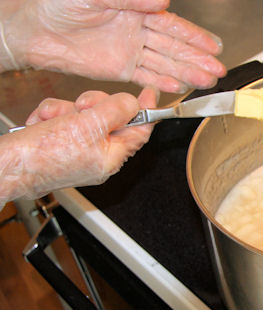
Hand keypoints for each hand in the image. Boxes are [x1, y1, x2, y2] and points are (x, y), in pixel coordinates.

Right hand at [0, 87, 156, 205]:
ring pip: (83, 113)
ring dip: (65, 110)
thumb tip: (134, 104)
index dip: (147, 110)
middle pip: (110, 117)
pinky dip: (50, 115)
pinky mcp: (57, 142)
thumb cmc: (44, 156)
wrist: (6, 166)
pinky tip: (41, 123)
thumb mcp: (88, 127)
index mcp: (112, 157)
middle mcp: (97, 155)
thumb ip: (115, 112)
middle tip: (81, 107)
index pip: (140, 131)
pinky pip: (62, 117)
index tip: (150, 92)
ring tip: (53, 120)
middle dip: (94, 105)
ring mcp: (77, 149)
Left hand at [2, 0, 225, 92]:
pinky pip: (147, 76)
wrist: (38, 30)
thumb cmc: (61, 4)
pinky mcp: (121, 69)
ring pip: (165, 63)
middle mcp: (137, 31)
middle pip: (173, 47)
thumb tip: (161, 2)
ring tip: (207, 80)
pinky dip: (163, 81)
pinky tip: (179, 86)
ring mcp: (131, 51)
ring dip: (187, 72)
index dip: (194, 36)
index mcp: (135, 10)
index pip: (171, 25)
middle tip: (218, 69)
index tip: (213, 46)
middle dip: (197, 58)